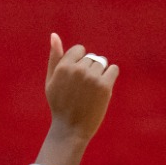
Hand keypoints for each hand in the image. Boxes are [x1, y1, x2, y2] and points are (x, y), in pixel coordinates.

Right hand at [40, 34, 118, 164]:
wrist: (71, 129)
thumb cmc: (60, 105)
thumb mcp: (51, 81)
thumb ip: (54, 57)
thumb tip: (54, 35)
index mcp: (64, 66)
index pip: (80, 50)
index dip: (80, 63)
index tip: (77, 78)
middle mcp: (78, 69)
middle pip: (92, 58)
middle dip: (90, 70)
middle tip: (83, 89)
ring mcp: (92, 78)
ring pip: (102, 64)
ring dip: (100, 75)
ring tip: (92, 91)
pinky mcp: (105, 87)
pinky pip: (113, 70)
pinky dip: (111, 76)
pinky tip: (103, 89)